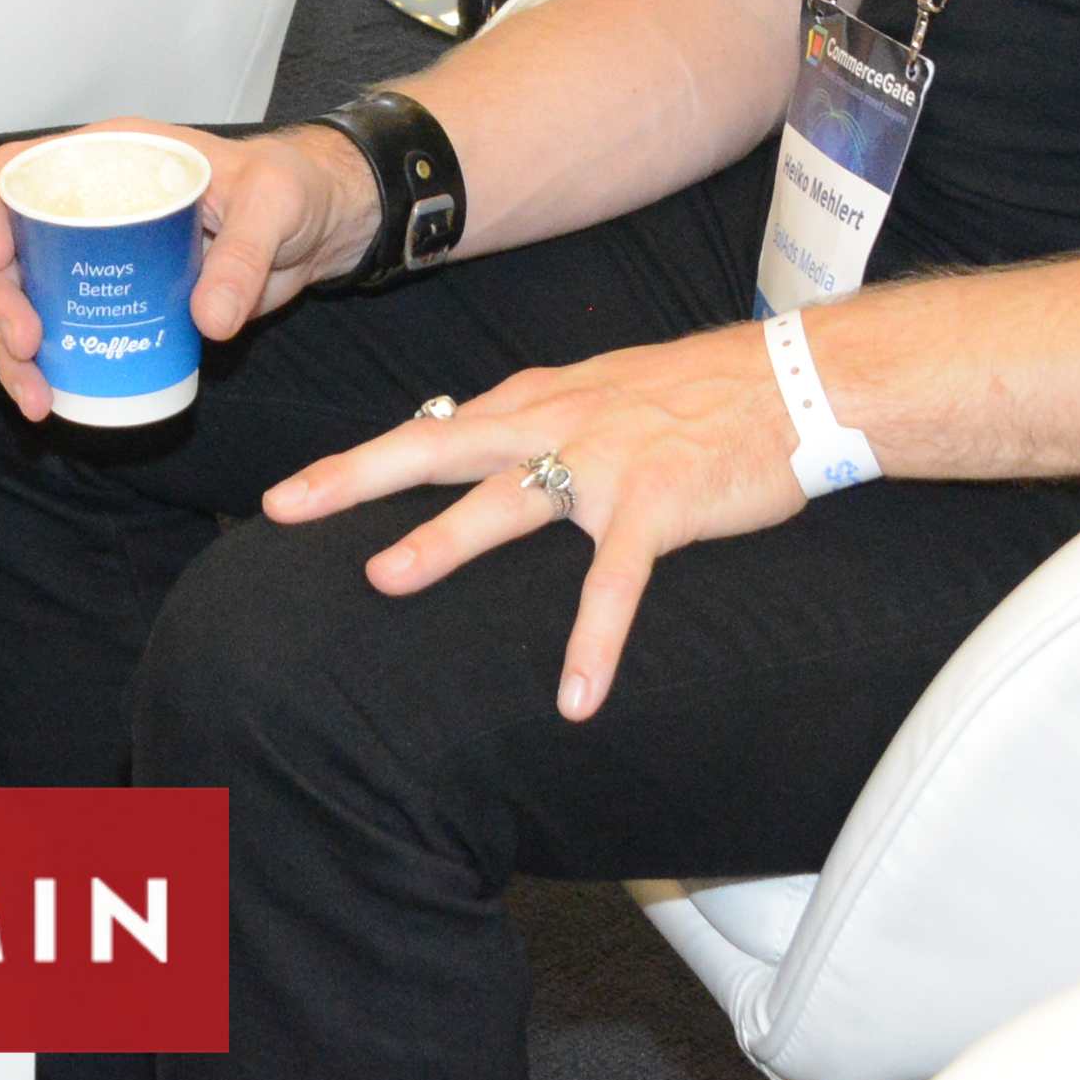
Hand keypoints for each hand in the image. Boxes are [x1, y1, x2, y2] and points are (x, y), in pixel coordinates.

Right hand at [0, 121, 375, 423]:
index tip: (0, 258)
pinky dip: (52, 369)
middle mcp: (91, 205)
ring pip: (30, 300)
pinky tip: (53, 402)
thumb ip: (242, 255)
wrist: (323, 226)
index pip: (21, 169)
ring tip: (36, 397)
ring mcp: (100, 258)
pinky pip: (68, 333)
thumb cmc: (294, 188)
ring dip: (17, 352)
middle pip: (12, 249)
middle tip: (28, 345)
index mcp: (112, 158)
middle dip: (3, 302)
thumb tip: (209, 323)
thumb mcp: (272, 206)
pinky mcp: (121, 302)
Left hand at [256, 324, 805, 717]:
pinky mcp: (659, 504)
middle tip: (286, 506)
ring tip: (386, 578)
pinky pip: (617, 581)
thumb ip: (531, 421)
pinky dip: (595, 641)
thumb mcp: (595, 390)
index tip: (288, 493)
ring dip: (445, 538)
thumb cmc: (695, 394)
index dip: (356, 462)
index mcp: (532, 401)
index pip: (427, 432)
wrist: (794, 381)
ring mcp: (604, 463)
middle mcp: (554, 423)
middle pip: (435, 447)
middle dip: (355, 477)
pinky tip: (574, 698)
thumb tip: (466, 438)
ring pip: (508, 500)